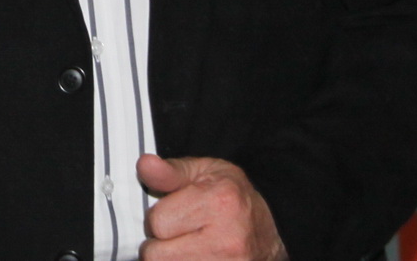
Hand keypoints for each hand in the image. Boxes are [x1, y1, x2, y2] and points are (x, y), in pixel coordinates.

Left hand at [138, 154, 287, 260]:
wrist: (271, 232)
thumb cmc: (233, 198)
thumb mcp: (204, 172)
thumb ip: (171, 171)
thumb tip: (145, 165)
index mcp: (220, 202)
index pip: (157, 222)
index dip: (159, 217)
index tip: (175, 213)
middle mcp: (228, 240)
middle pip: (158, 255)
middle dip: (160, 244)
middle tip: (179, 234)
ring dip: (170, 259)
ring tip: (187, 247)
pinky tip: (194, 257)